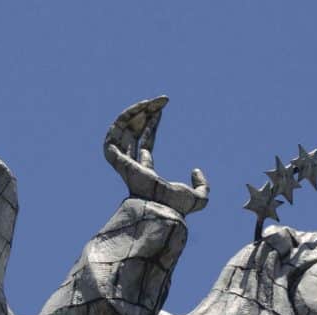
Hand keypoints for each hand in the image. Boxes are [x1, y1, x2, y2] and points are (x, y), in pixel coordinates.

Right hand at [104, 96, 208, 214]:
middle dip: (144, 114)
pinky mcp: (116, 159)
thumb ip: (202, 186)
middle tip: (159, 101)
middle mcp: (132, 165)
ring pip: (122, 130)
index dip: (152, 123)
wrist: (162, 210)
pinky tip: (140, 109)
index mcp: (145, 172)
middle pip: (133, 132)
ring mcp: (122, 162)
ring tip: (150, 102)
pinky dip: (123, 120)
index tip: (161, 107)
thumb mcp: (198, 198)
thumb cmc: (176, 209)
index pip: (144, 143)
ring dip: (134, 113)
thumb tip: (196, 169)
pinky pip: (113, 134)